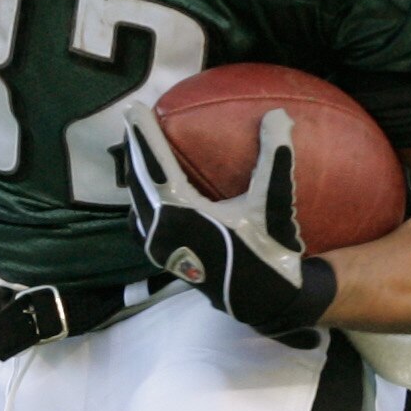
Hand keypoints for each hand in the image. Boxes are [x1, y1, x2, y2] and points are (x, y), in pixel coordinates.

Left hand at [122, 100, 338, 340]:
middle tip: (133, 119)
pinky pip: (142, 218)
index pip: (154, 168)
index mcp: (182, 218)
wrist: (265, 301)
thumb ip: (274, 160)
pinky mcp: (163, 256)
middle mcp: (162, 233)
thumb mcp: (274, 206)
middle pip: (137, 182)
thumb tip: (277, 115)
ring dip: (136, 172)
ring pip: (136, 201)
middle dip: (134, 148)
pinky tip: (153, 189)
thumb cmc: (269, 253)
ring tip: (139, 148)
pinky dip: (143, 196)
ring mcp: (158, 248)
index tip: (133, 109)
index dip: (143, 136)